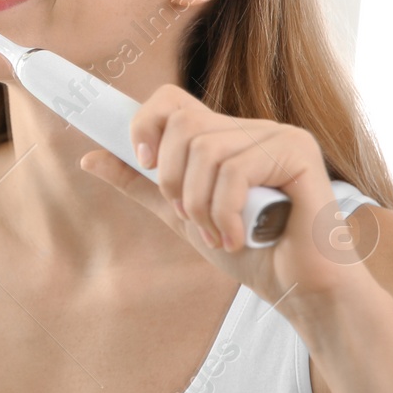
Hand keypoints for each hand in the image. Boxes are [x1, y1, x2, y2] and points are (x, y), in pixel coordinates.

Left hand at [77, 84, 377, 309]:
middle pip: (181, 124)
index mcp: (226, 136)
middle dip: (173, 180)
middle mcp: (251, 128)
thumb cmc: (252, 254)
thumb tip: (89, 157)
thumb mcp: (180, 216)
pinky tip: (238, 236)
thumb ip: (140, 185)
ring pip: (204, 150)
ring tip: (220, 234)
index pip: (170, 100)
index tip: (143, 163)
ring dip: (200, 205)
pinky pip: (235, 170)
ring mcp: (278, 135)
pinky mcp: (299, 151)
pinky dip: (225, 212)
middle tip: (192, 218)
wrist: (303, 291)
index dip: (143, 124)